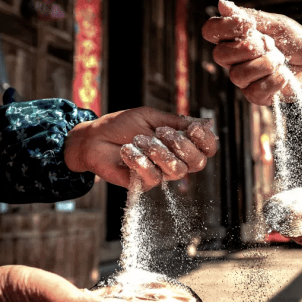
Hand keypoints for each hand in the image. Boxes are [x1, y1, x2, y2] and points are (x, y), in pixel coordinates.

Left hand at [63, 106, 217, 189]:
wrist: (94, 138)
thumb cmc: (122, 126)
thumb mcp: (151, 117)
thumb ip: (177, 122)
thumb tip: (207, 123)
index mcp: (180, 145)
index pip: (206, 150)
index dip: (206, 141)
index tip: (193, 129)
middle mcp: (174, 161)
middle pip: (197, 163)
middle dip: (182, 146)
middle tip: (161, 132)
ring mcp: (160, 174)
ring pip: (176, 170)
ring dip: (158, 151)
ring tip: (138, 140)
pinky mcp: (143, 184)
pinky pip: (153, 177)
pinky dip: (140, 161)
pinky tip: (128, 150)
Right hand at [201, 0, 301, 111]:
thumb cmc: (299, 43)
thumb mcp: (276, 24)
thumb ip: (250, 17)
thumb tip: (223, 4)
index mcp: (236, 39)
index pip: (212, 32)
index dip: (224, 27)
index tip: (247, 25)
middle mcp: (236, 60)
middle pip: (220, 55)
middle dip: (248, 48)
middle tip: (269, 45)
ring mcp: (246, 80)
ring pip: (237, 75)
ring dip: (265, 64)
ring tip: (281, 61)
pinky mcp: (257, 97)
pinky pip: (255, 91)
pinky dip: (274, 81)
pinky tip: (285, 76)